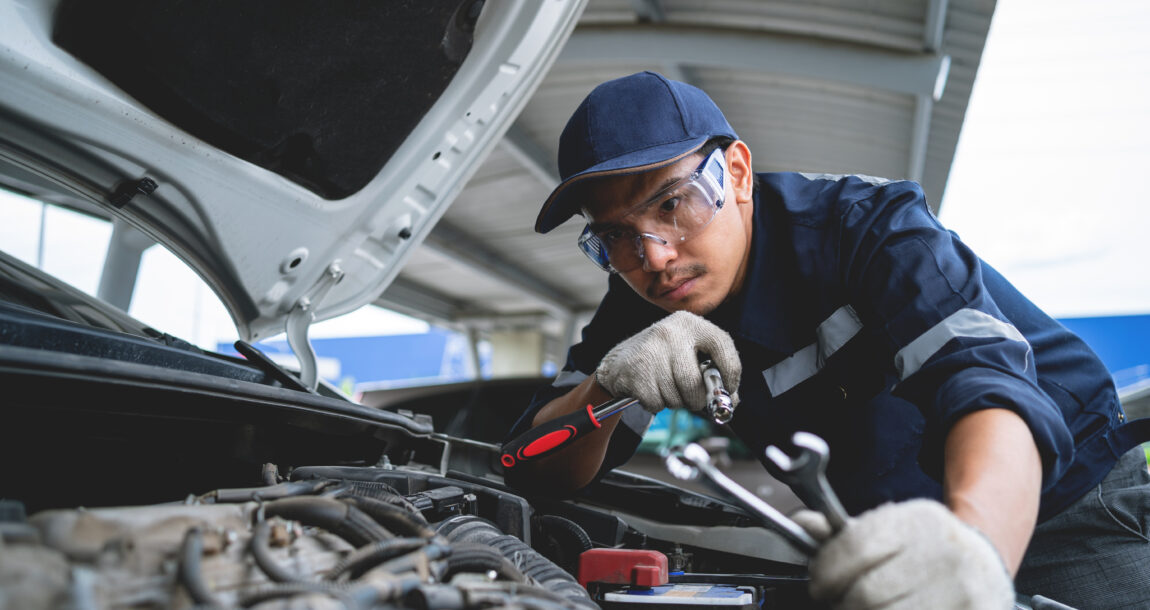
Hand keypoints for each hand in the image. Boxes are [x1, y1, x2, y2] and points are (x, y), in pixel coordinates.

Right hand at [595, 311, 739, 412]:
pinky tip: (651, 390)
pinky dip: (657, 405)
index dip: (731, 372)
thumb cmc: (664, 361)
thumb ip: (714, 375)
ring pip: (676, 396)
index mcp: (689, 324)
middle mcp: (670, 332)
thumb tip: (731, 402)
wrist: (620, 362)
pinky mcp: (636, 371)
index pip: (722, 344)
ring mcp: (651, 351)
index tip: (729, 389)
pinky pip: (657, 403)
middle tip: (692, 399)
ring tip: (666, 388)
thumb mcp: (689, 354)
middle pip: (694, 382)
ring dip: (675, 402)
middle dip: (696, 399)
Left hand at [794, 499, 1013, 609]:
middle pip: (866, 593)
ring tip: (862, 609)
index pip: (855, 546)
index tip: (818, 584)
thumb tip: (802, 525)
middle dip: (841, 604)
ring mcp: (962, 592)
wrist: (986, 563)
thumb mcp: (890, 529)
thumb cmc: (928, 548)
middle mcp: (945, 554)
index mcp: (919, 521)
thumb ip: (845, 534)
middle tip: (838, 603)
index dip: (826, 572)